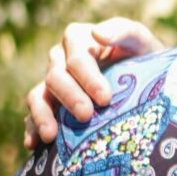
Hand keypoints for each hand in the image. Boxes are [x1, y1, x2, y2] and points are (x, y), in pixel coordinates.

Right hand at [22, 19, 162, 147]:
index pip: (77, 58)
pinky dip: (32, 128)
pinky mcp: (50, 102)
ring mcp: (52, 82)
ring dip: (42, 115)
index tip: (105, 98)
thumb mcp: (139, 39)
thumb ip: (123, 31)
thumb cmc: (142, 55)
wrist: (145, 77)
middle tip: (86, 116)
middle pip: (56, 78)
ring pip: (38, 95)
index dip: (88, 78)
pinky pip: (35, 114)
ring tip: (51, 136)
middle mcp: (60, 58)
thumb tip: (97, 33)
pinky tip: (33, 144)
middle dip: (70, 98)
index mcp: (78, 39)